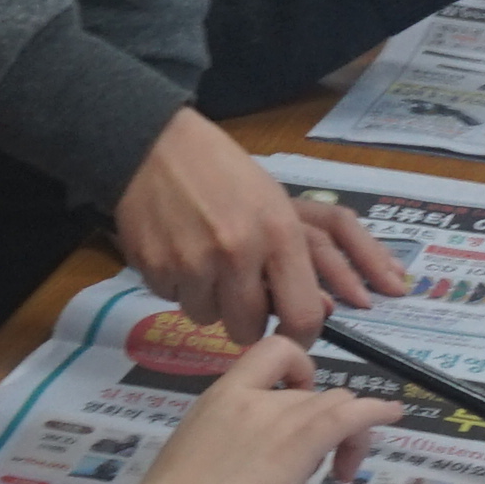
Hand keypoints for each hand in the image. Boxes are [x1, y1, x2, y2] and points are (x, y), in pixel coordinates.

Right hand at [111, 106, 405, 338]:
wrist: (155, 146)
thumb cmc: (227, 175)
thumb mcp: (277, 204)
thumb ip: (302, 258)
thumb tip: (330, 309)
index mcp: (279, 232)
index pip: (303, 315)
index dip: (301, 337)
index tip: (292, 337)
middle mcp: (238, 251)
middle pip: (250, 329)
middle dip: (247, 320)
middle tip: (241, 295)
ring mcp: (193, 262)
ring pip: (208, 318)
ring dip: (209, 301)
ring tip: (205, 263)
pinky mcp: (155, 267)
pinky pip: (173, 301)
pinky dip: (177, 285)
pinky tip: (176, 252)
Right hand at [117, 328, 378, 483]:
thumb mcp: (200, 456)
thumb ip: (231, 442)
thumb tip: (261, 460)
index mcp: (219, 396)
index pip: (270, 353)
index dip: (296, 370)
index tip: (298, 400)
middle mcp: (250, 397)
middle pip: (310, 389)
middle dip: (325, 418)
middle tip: (323, 463)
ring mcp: (274, 417)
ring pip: (333, 402)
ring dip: (348, 430)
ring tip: (344, 469)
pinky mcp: (297, 444)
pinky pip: (349, 415)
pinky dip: (376, 412)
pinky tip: (391, 417)